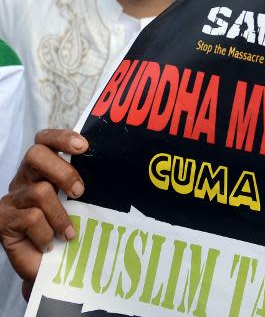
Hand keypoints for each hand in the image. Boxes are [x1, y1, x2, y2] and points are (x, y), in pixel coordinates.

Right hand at [0, 129, 87, 297]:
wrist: (50, 267)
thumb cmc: (68, 229)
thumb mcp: (78, 203)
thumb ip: (83, 184)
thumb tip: (114, 169)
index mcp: (42, 169)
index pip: (45, 140)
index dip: (62, 137)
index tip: (84, 146)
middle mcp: (24, 179)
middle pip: (36, 155)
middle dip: (63, 171)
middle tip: (80, 192)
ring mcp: (11, 199)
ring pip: (40, 191)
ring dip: (60, 216)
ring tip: (69, 233)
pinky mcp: (3, 220)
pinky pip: (31, 219)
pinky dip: (47, 234)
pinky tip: (50, 244)